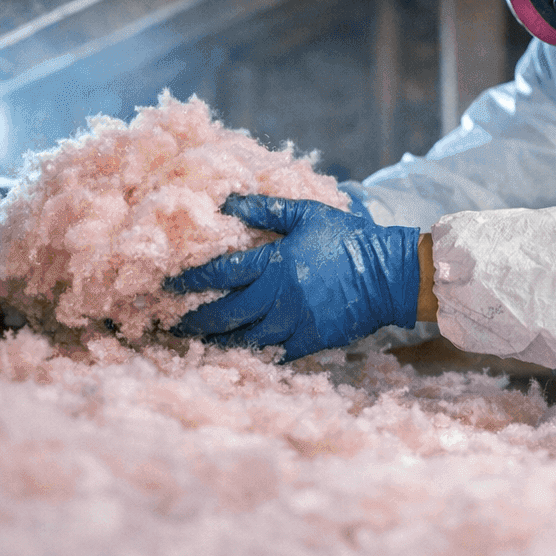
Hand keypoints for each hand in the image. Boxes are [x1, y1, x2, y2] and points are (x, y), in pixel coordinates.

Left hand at [166, 194, 419, 358]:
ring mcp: (294, 323)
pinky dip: (251, 355)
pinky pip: (272, 354)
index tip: (167, 284)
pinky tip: (234, 354)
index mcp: (276, 263)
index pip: (221, 273)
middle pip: (225, 314)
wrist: (388, 274)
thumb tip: (229, 200)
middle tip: (170, 322)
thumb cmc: (348, 240)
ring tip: (195, 340)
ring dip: (216, 340)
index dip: (191, 280)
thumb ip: (267, 209)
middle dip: (194, 319)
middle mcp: (279, 297)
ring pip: (244, 339)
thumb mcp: (308, 215)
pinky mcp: (309, 342)